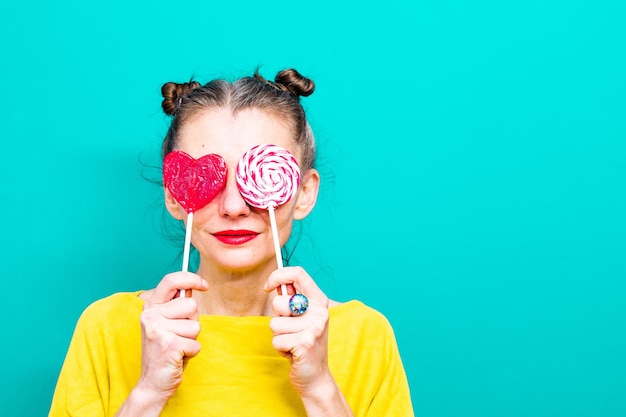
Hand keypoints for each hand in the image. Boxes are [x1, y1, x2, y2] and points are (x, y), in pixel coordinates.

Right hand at [137, 272, 207, 403]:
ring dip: (191, 339)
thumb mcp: (169, 323)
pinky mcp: (169, 345)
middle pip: (191, 305)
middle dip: (192, 322)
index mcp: (150, 307)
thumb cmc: (166, 351)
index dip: (190, 278)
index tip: (204, 284)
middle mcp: (150, 315)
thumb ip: (177, 305)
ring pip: (195, 326)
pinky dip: (192, 352)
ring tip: (177, 347)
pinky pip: (196, 343)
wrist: (153, 382)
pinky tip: (177, 357)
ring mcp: (158, 330)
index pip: (170, 280)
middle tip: (178, 336)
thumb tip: (192, 286)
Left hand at [264, 266, 332, 394]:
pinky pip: (276, 340)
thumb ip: (291, 299)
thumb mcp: (301, 317)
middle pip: (279, 301)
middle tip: (290, 329)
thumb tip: (276, 283)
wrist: (315, 376)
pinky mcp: (305, 343)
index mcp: (319, 300)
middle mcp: (319, 311)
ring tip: (292, 342)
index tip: (268, 287)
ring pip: (275, 323)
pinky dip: (280, 348)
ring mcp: (314, 327)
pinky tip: (292, 353)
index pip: (298, 273)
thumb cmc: (303, 342)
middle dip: (277, 317)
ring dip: (278, 336)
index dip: (278, 276)